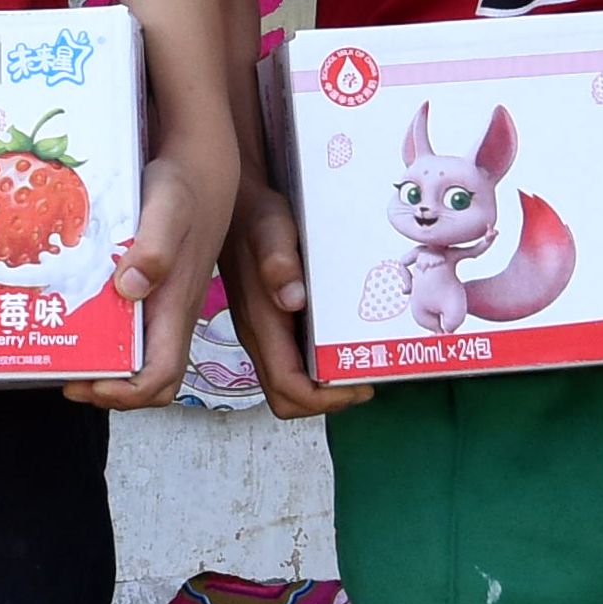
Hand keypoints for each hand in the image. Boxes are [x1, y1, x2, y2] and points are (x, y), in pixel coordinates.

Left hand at [71, 151, 216, 409]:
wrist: (199, 167)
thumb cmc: (185, 187)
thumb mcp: (169, 208)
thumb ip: (155, 247)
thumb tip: (130, 287)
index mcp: (176, 306)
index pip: (161, 375)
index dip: (127, 393)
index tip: (89, 383)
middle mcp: (170, 314)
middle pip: (151, 379)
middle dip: (110, 391)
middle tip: (68, 377)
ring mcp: (161, 305)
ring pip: (139, 358)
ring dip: (104, 368)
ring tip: (63, 355)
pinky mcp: (150, 290)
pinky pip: (130, 330)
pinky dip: (102, 337)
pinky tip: (73, 318)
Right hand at [218, 175, 338, 419]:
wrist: (238, 202)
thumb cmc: (256, 215)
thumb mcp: (270, 229)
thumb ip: (278, 261)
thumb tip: (292, 299)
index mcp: (260, 324)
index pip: (287, 388)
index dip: (324, 400)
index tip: (360, 385)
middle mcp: (259, 337)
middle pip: (287, 397)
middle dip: (327, 400)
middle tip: (364, 378)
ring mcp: (264, 332)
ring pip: (289, 383)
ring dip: (324, 386)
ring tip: (360, 362)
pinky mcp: (271, 322)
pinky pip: (293, 361)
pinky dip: (319, 365)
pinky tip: (344, 341)